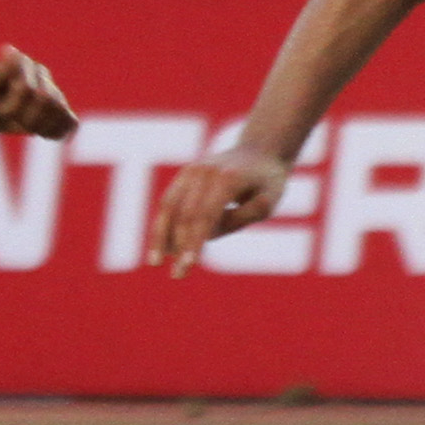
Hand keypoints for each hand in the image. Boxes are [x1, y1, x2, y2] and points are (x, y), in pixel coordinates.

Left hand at [0, 45, 75, 140]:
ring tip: (26, 127)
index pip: (27, 89)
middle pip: (47, 100)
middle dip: (27, 117)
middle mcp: (40, 73)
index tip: (1, 111)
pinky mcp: (60, 108)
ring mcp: (53, 89)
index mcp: (22, 63)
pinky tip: (42, 133)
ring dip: (41, 126)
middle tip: (12, 120)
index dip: (14, 106)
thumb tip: (9, 49)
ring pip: (60, 110)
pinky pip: (70, 122)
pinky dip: (57, 131)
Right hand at [145, 144, 290, 276]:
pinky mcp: (184, 174)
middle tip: (178, 275)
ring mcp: (192, 170)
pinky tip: (160, 246)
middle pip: (185, 214)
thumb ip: (245, 215)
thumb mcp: (271, 199)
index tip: (188, 266)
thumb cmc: (268, 181)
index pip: (205, 215)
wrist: (260, 150)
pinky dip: (162, 224)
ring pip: (168, 206)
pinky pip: (168, 201)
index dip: (194, 242)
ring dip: (160, 236)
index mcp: (228, 177)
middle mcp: (205, 171)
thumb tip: (211, 231)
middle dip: (179, 246)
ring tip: (154, 262)